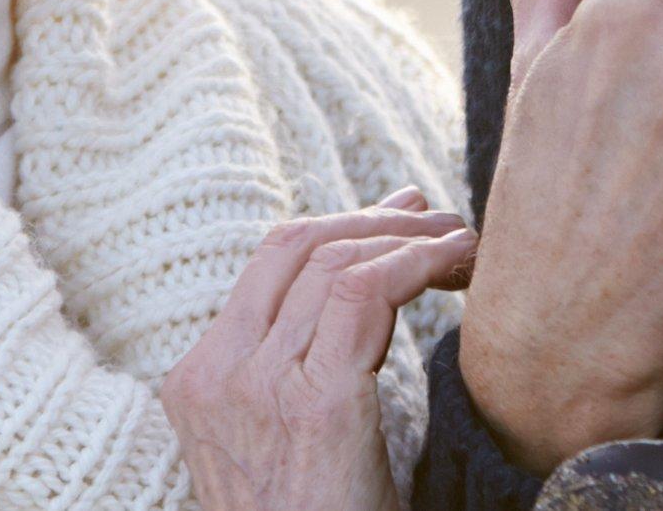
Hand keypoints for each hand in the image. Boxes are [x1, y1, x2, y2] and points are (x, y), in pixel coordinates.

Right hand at [160, 191, 475, 510]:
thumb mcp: (285, 445)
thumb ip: (302, 371)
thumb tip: (363, 288)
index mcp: (200, 382)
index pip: (268, 265)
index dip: (338, 225)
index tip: (396, 218)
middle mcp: (218, 375)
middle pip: (296, 245)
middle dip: (374, 218)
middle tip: (435, 218)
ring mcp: (258, 386)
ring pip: (335, 260)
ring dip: (410, 238)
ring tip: (462, 245)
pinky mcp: (314, 404)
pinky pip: (366, 292)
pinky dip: (419, 263)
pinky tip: (456, 266)